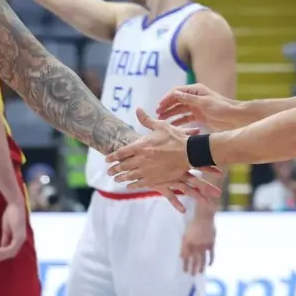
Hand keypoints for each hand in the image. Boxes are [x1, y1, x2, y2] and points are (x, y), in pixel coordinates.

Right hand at [0, 202, 27, 260]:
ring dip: (2, 254)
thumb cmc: (11, 213)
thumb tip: (2, 246)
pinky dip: (3, 250)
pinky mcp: (19, 236)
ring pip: (12, 251)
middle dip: (4, 256)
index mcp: (19, 237)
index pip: (13, 249)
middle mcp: (22, 239)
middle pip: (13, 252)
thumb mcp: (6, 228)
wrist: (15, 205)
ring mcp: (21, 238)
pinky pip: (11, 247)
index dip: (5, 254)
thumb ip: (5, 238)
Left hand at [106, 108, 221, 200]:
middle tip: (108, 171)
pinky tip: (129, 186)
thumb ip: (146, 120)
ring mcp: (148, 170)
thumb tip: (137, 109)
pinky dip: (133, 185)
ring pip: (130, 176)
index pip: (121, 152)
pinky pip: (140, 183)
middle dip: (114, 169)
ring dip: (121, 178)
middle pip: (123, 166)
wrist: (189, 152)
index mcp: (141, 146)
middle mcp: (141, 159)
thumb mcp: (160, 126)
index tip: (106, 159)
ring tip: (116, 179)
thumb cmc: (175, 138)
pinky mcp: (155, 178)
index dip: (112, 157)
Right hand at [157, 83, 242, 131]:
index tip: (160, 106)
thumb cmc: (221, 107)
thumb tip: (173, 93)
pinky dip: (179, 121)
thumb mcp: (203, 102)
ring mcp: (196, 107)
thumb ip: (188, 98)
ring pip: (180, 110)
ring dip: (171, 114)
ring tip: (162, 120)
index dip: (167, 98)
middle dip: (167, 107)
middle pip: (177, 101)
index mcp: (196, 90)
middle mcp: (195, 97)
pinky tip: (172, 126)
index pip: (177, 92)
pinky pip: (186, 118)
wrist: (235, 118)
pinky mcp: (199, 116)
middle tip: (158, 114)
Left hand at [181, 217, 215, 273]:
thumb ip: (184, 246)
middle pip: (194, 261)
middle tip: (192, 275)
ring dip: (201, 267)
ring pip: (202, 260)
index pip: (186, 258)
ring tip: (200, 272)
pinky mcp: (211, 244)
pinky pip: (211, 255)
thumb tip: (181, 256)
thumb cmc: (193, 225)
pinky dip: (211, 261)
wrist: (204, 218)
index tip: (185, 271)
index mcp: (188, 243)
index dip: (185, 265)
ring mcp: (204, 246)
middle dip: (192, 269)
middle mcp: (195, 246)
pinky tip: (209, 265)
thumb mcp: (185, 235)